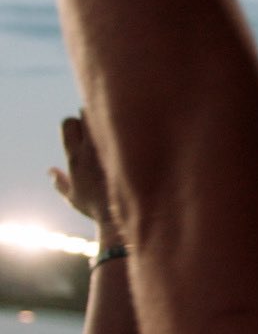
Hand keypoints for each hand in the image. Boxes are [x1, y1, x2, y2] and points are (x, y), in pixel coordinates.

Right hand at [49, 111, 119, 237]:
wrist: (119, 219)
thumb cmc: (95, 209)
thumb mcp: (73, 198)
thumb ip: (60, 183)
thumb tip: (50, 171)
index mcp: (74, 157)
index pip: (68, 123)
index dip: (74, 122)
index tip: (81, 131)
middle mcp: (89, 150)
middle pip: (86, 113)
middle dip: (91, 114)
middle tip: (100, 125)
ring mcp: (108, 150)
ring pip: (105, 118)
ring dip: (108, 118)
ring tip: (115, 128)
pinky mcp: (126, 153)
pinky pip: (125, 129)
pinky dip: (126, 127)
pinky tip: (132, 133)